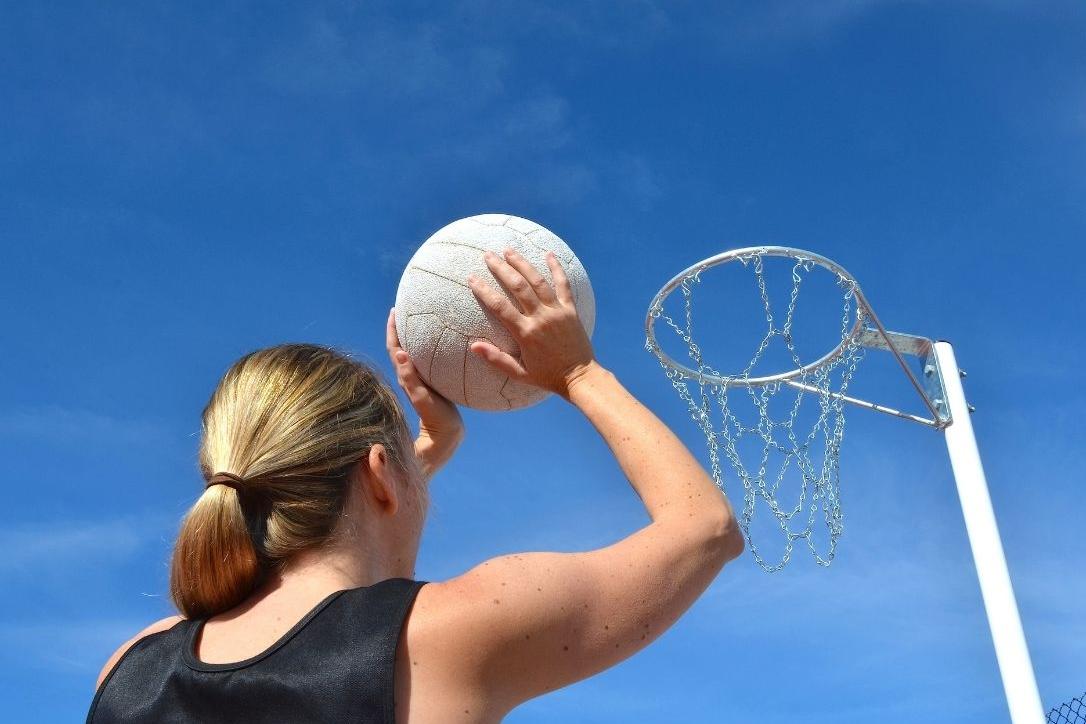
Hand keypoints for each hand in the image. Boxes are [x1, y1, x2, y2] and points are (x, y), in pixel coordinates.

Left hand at [387, 308, 463, 480]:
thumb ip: (411, 379)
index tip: (394, 311)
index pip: (395, 348)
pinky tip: (436, 346)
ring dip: (411, 338)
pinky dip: (425, 350)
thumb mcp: (422, 398)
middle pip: (400, 347)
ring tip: (417, 321)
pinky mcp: (430, 386)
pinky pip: (424, 363)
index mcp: (405, 377)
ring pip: (412, 355)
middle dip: (400, 328)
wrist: (445, 438)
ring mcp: (419, 382)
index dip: (392, 330)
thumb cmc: (434, 420)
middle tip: (404, 309)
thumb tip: (400, 355)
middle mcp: (409, 377)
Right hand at [466, 248, 596, 400]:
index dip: (484, 291)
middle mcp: (541, 318)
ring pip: (538, 281)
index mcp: (526, 333)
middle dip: (501, 268)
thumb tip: (473, 346)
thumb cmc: (547, 376)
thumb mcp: (519, 373)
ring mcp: (557, 312)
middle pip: (518, 286)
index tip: (472, 278)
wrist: (580, 377)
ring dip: (522, 263)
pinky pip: (563, 285)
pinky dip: (556, 268)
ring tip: (509, 250)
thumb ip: (496, 359)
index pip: (500, 306)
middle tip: (488, 255)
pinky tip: (549, 254)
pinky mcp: (571, 310)